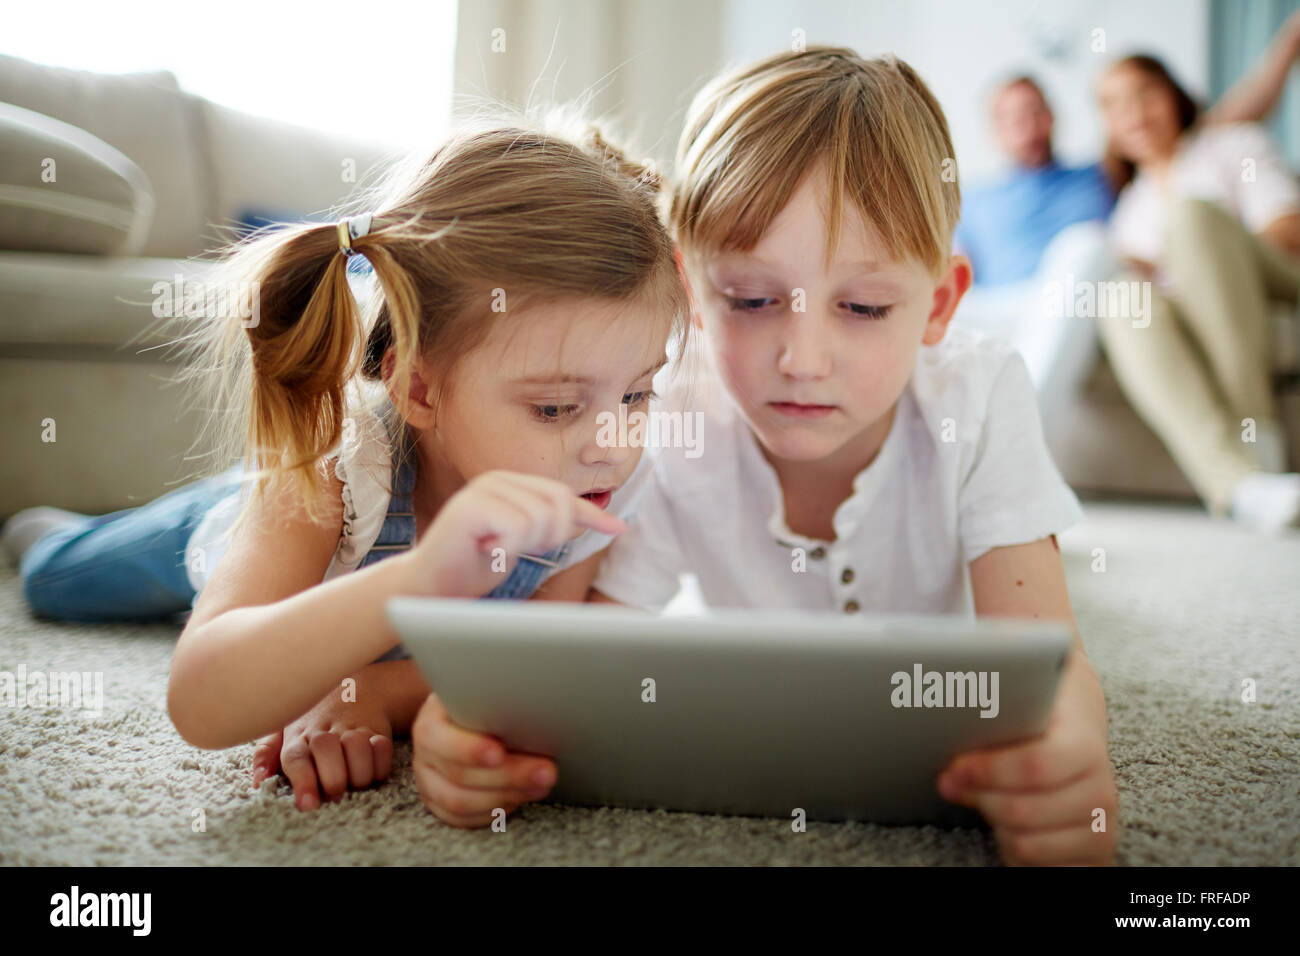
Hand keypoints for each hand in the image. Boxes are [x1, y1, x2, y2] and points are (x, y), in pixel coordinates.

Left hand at [251, 673, 394, 809]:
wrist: (352, 689)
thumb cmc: (312, 720)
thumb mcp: (283, 729)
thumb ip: (267, 753)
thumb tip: (258, 781)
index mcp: (298, 734)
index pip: (295, 756)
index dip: (302, 781)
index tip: (308, 805)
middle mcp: (325, 729)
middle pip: (326, 750)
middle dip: (333, 778)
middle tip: (335, 794)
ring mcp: (352, 728)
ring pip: (358, 748)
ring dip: (358, 774)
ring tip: (354, 784)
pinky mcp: (377, 730)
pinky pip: (382, 748)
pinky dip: (380, 765)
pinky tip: (371, 770)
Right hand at [401, 470, 626, 598]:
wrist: (430, 584)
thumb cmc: (474, 565)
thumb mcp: (524, 542)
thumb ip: (554, 527)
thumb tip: (607, 522)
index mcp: (511, 484)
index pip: (563, 495)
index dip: (591, 514)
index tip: (620, 529)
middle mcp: (498, 479)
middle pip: (559, 504)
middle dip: (552, 536)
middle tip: (518, 548)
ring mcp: (483, 490)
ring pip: (540, 518)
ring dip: (526, 544)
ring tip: (498, 548)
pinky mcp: (471, 507)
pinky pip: (517, 527)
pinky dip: (508, 547)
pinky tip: (487, 549)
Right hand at [411, 693, 556, 826]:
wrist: (460, 717)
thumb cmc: (476, 703)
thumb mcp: (480, 694)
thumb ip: (493, 703)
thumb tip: (532, 710)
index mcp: (430, 724)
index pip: (442, 741)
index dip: (469, 750)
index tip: (499, 753)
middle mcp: (425, 756)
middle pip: (459, 776)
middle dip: (508, 776)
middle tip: (546, 771)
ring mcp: (429, 784)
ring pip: (461, 802)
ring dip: (507, 796)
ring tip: (541, 785)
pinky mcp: (440, 805)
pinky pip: (464, 819)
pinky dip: (495, 811)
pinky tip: (521, 797)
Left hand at [936, 659, 1119, 864]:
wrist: (1072, 723)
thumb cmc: (1034, 705)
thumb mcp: (1017, 685)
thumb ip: (990, 681)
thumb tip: (946, 676)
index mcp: (1086, 746)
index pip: (1035, 767)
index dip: (987, 770)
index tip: (953, 766)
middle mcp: (1101, 791)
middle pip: (1022, 813)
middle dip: (979, 797)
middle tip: (951, 782)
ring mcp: (1101, 827)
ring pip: (1026, 845)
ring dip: (993, 821)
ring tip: (982, 796)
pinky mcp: (1093, 854)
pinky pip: (1036, 866)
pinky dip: (1012, 846)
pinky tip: (1003, 821)